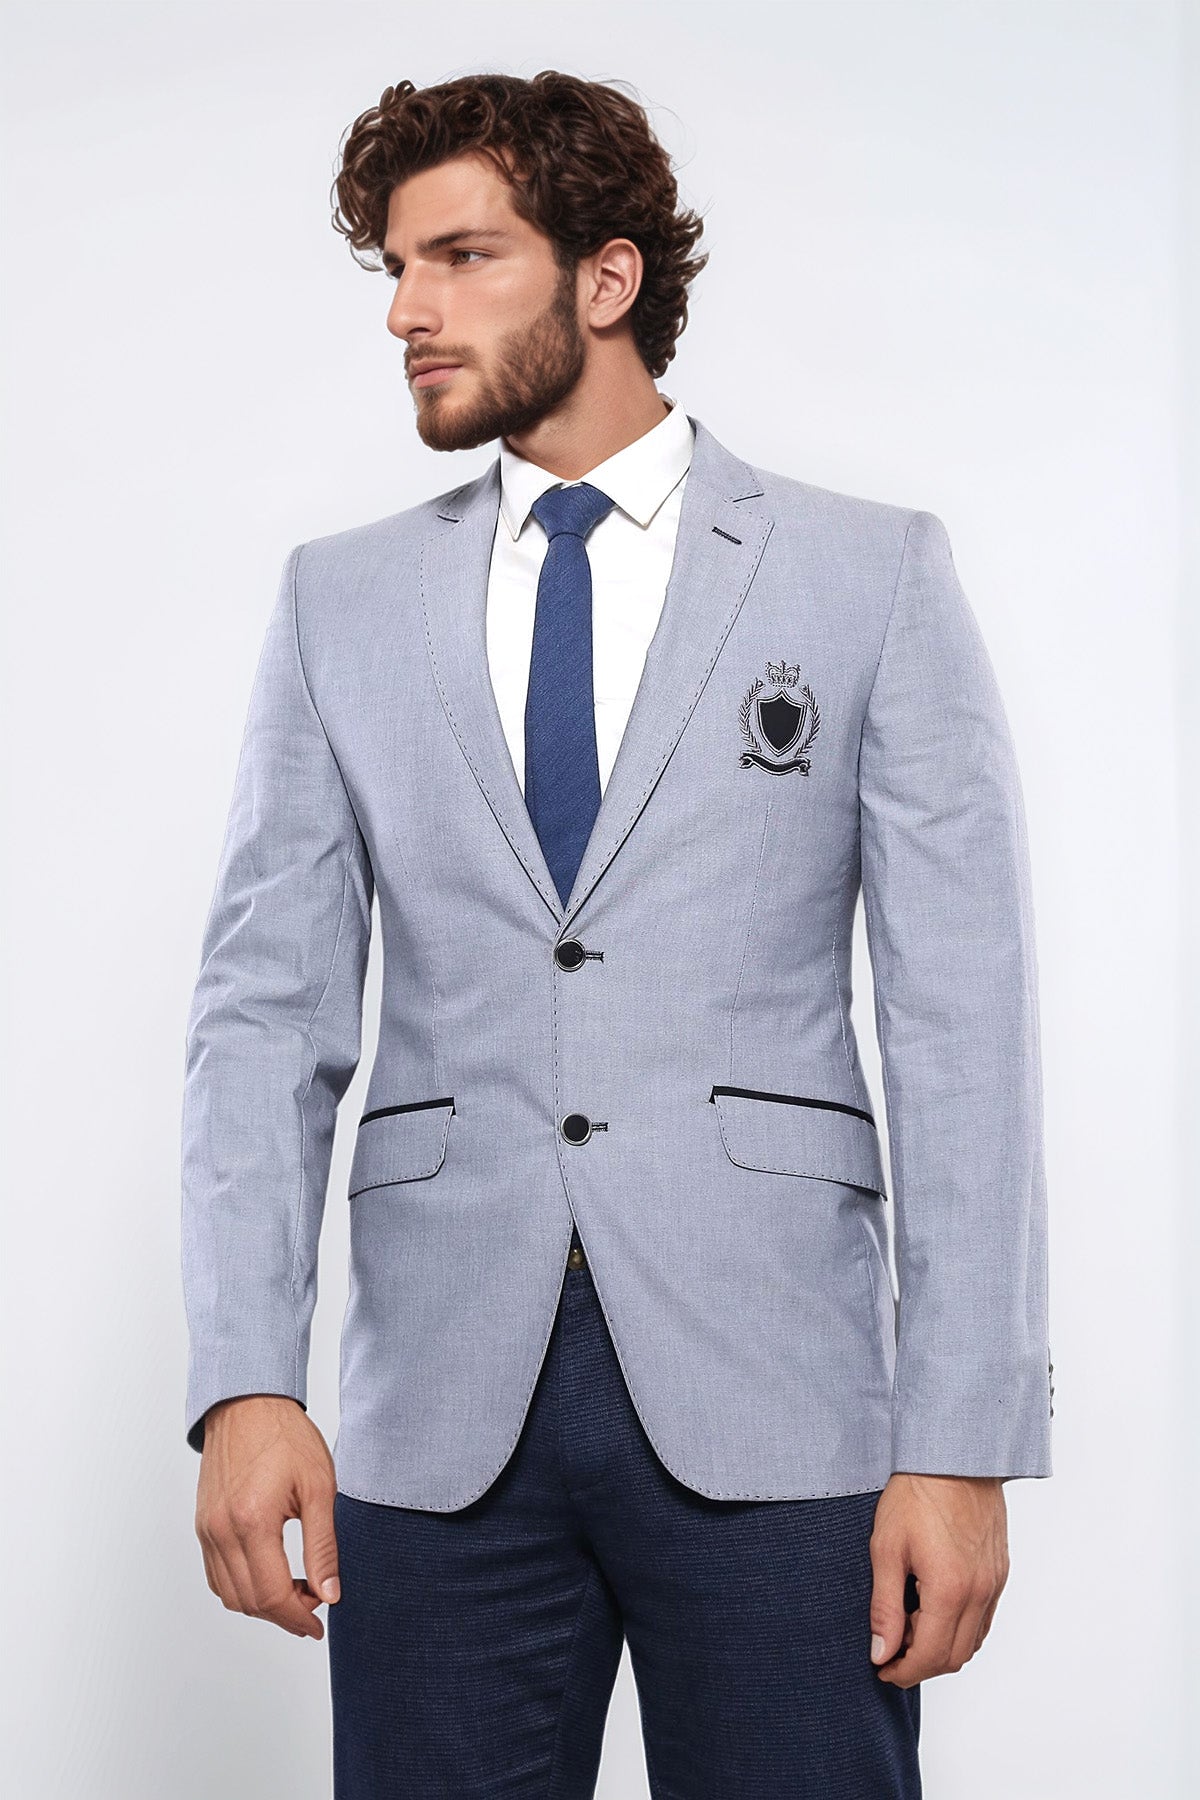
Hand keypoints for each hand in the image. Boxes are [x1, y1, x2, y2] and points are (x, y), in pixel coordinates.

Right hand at [194, 1394, 340, 1639]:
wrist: (248, 1404)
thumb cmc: (286, 1436)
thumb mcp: (320, 1487)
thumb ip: (323, 1546)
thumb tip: (330, 1594)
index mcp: (253, 1522)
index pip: (273, 1595)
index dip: (299, 1618)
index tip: (318, 1624)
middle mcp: (221, 1531)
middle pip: (249, 1602)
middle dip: (284, 1615)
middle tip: (314, 1604)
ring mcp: (206, 1529)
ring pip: (229, 1594)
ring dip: (261, 1604)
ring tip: (296, 1591)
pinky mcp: (201, 1525)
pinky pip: (216, 1575)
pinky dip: (240, 1588)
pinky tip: (268, 1575)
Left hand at [868, 1472, 1008, 1685]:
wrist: (955, 1455)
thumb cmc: (917, 1493)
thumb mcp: (886, 1549)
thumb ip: (884, 1607)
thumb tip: (880, 1651)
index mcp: (950, 1591)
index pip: (929, 1657)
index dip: (902, 1671)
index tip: (881, 1668)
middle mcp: (980, 1593)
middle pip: (954, 1657)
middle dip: (920, 1665)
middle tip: (890, 1652)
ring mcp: (995, 1583)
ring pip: (973, 1642)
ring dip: (942, 1649)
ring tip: (909, 1627)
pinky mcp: (1000, 1572)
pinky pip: (985, 1619)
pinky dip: (961, 1629)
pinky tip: (935, 1610)